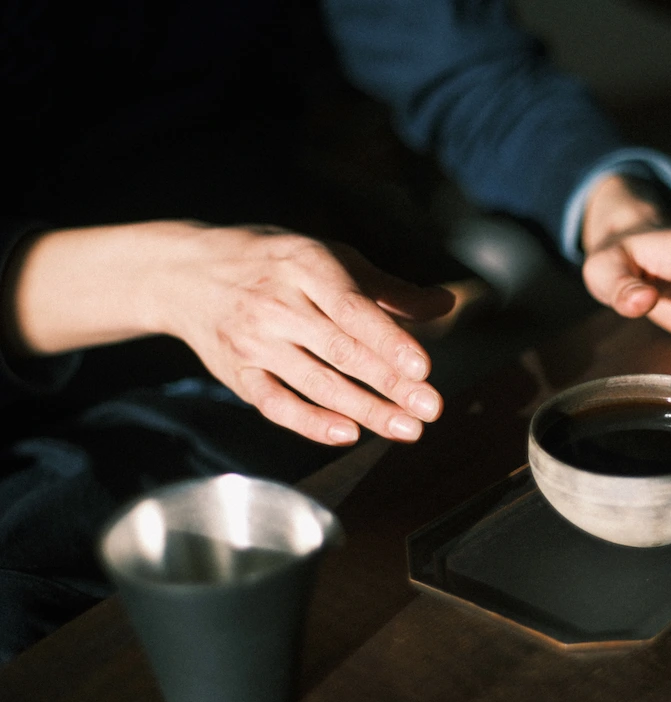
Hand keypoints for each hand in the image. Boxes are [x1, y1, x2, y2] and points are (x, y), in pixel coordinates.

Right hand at [7, 222, 455, 445]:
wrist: (184, 272)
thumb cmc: (274, 262)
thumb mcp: (329, 258)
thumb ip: (388, 289)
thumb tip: (447, 304)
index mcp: (307, 267)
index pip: (354, 308)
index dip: (389, 340)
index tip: (423, 367)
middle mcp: (278, 303)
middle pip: (341, 351)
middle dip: (390, 384)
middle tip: (431, 409)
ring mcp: (254, 341)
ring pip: (316, 383)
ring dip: (365, 410)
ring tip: (408, 430)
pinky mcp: (235, 373)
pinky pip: (275, 403)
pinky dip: (310, 422)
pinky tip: (348, 434)